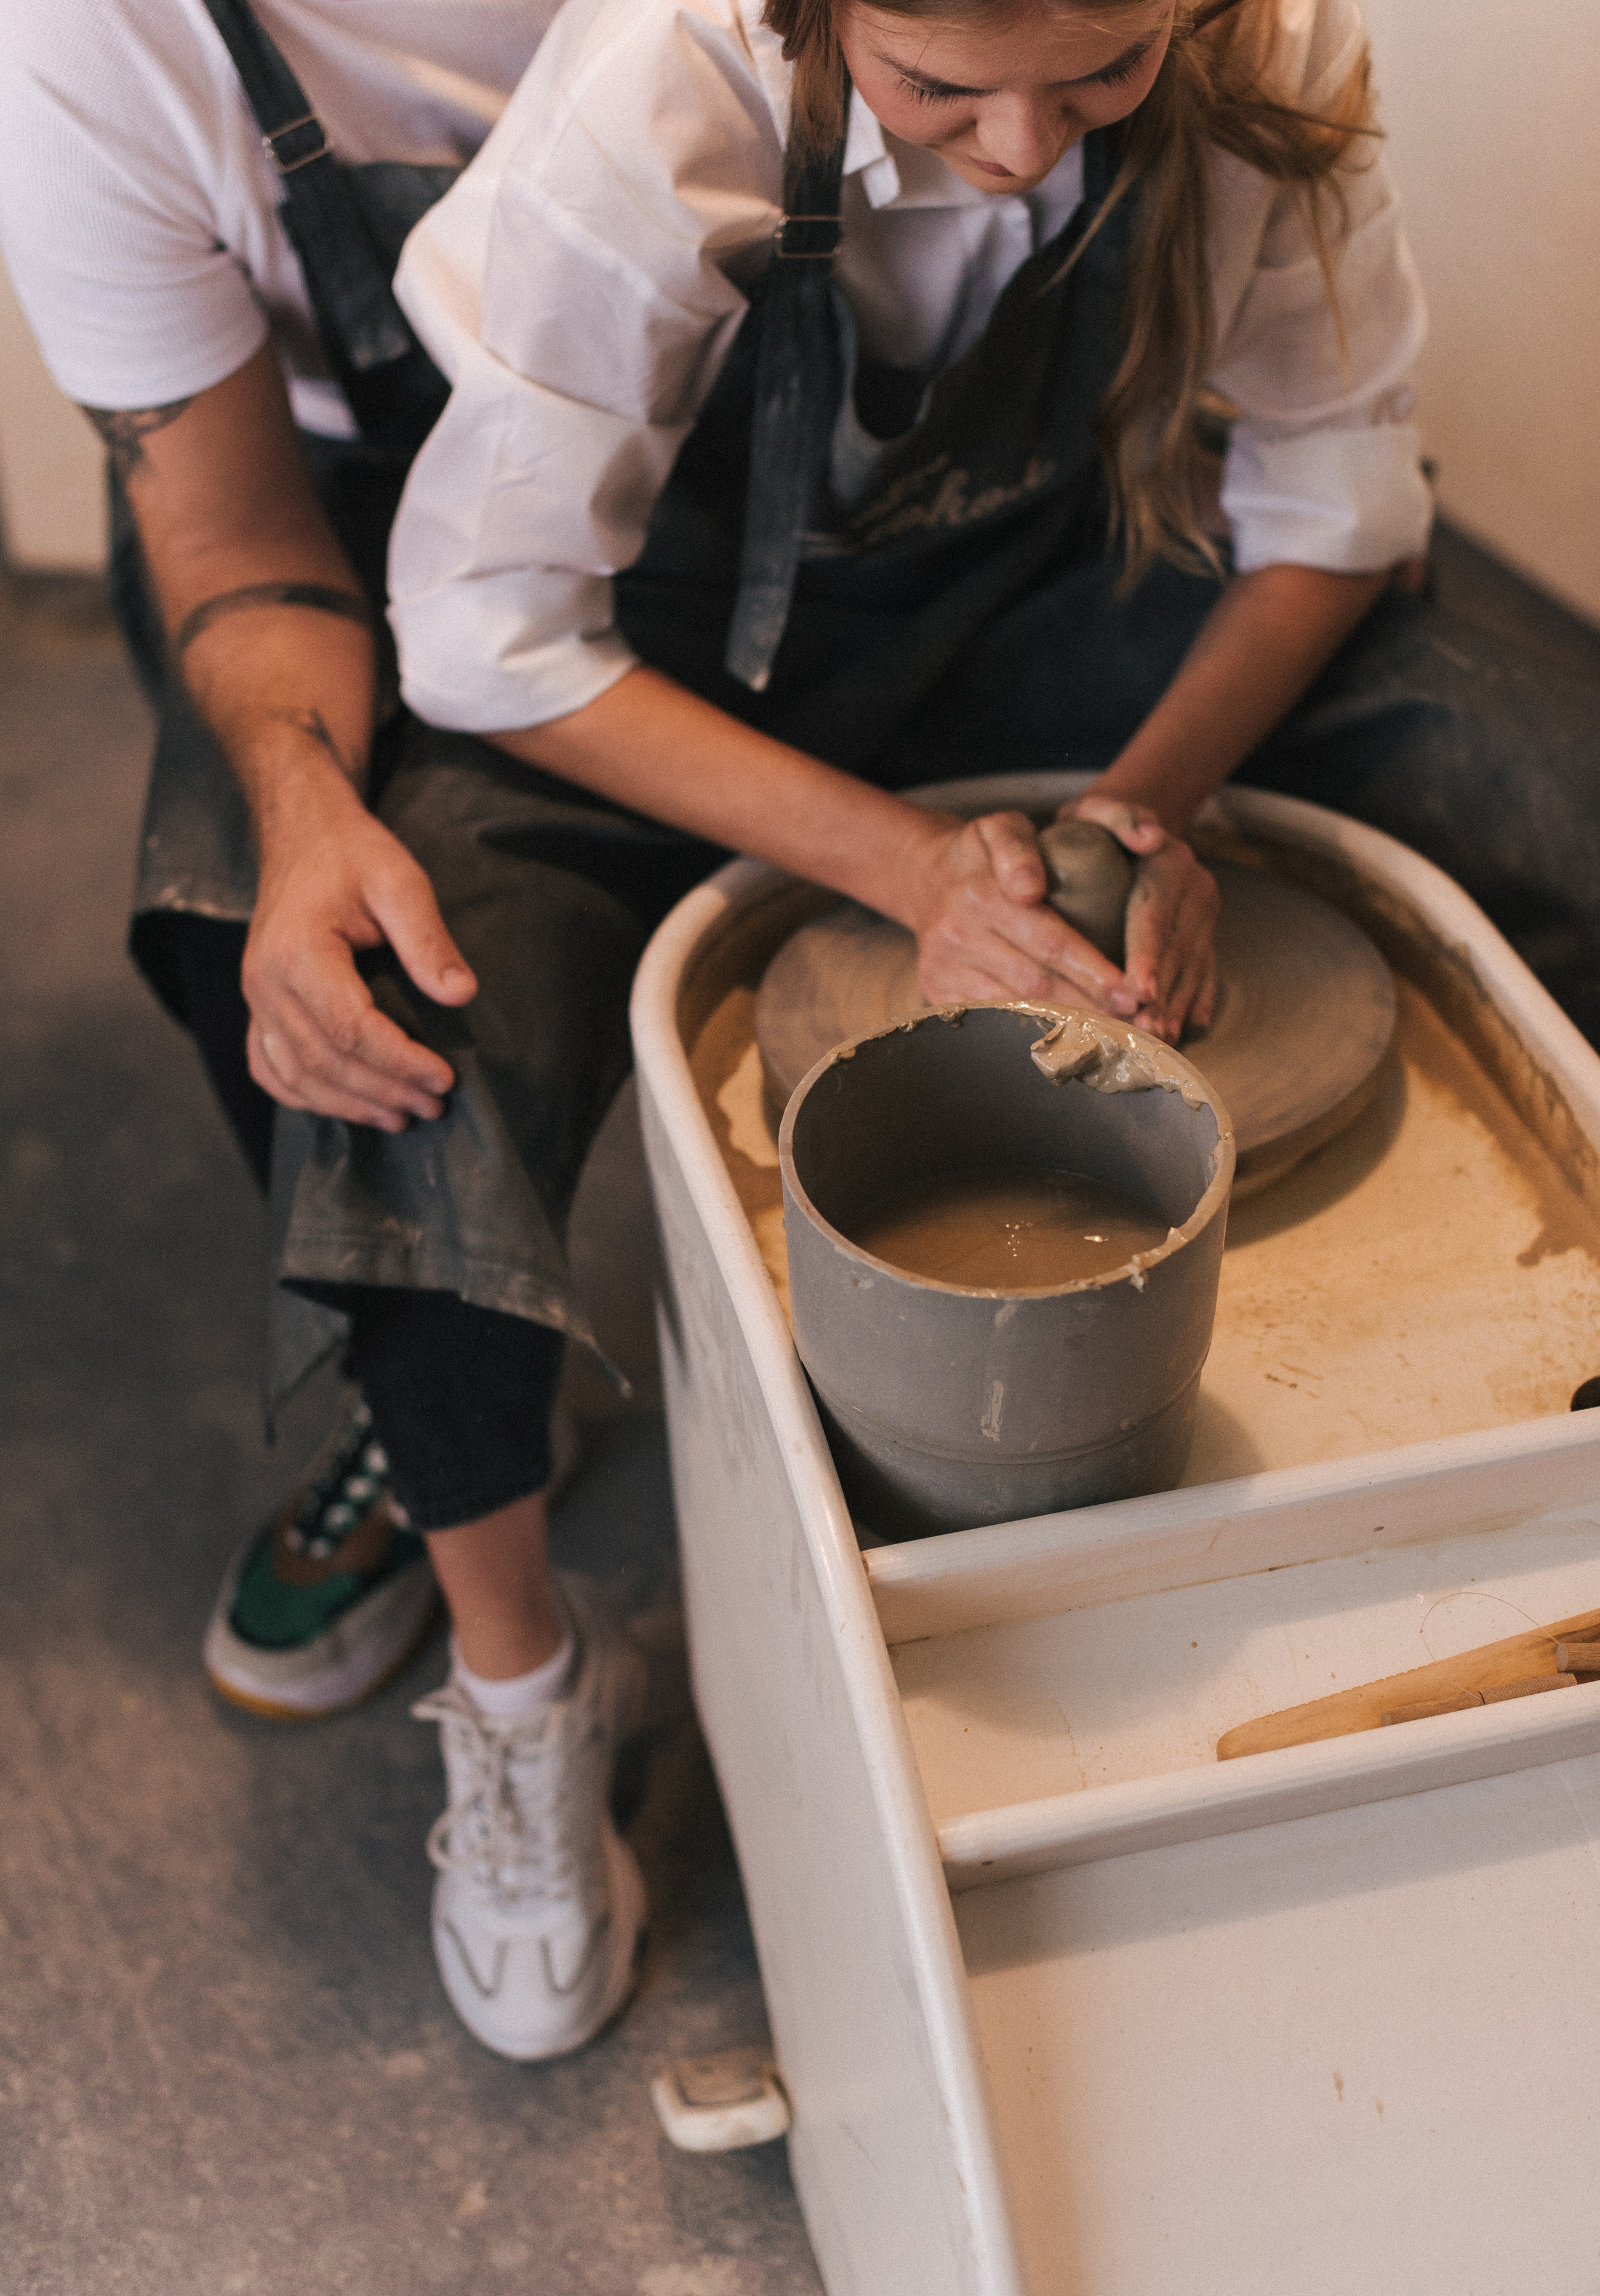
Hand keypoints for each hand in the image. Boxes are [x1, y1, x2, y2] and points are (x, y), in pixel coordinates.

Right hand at [242, 774, 476, 1130]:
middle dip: (385, 1090)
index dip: (401, 1062)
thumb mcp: (400, 880)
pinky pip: (271, 1068)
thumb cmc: (352, 854)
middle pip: (326, 1061)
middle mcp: (265, 983)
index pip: (352, 1029)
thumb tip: (462, 995)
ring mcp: (255, 999)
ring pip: (297, 1075)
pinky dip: (306, 1097)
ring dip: (351, 1105)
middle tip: (435, 1106)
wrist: (301, 835)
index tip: (445, 1078)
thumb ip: (428, 939)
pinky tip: (348, 1106)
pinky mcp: (258, 1007)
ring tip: (403, 1117)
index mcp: (297, 952)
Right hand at [900, 809, 1141, 1015]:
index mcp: (979, 894)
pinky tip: (1064, 1035)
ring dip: (1064, 1025)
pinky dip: (1029, 1029)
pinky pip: (990, 1018)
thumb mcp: (1002, 828)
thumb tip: (1029, 889)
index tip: (1130, 993)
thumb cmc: (983, 852)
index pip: (1049, 941)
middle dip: (1088, 1006)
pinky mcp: (936, 990)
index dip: (1093, 971)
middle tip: (1131, 1024)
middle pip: (1036, 983)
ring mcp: (942, 968)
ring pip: (1015, 1006)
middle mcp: (957, 935)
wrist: (926, 876)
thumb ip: (1019, 848)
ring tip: (1106, 1034)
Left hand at [1061, 792, 1217, 1042]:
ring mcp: (1204, 916)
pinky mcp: (1205, 935)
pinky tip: (1187, 1030)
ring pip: (1193, 966)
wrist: (1127, 830)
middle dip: (1161, 992)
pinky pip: (1205, 972)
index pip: (1155, 914)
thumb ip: (1118, 815)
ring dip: (1178, 1005)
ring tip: (1160, 1038)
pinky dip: (1195, 1002)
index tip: (1136, 989)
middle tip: (1144, 1029)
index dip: (1147, 954)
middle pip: (1177, 948)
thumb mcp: (1097, 810)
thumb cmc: (1095, 826)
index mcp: (1171, 862)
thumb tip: (1150, 837)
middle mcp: (1196, 890)